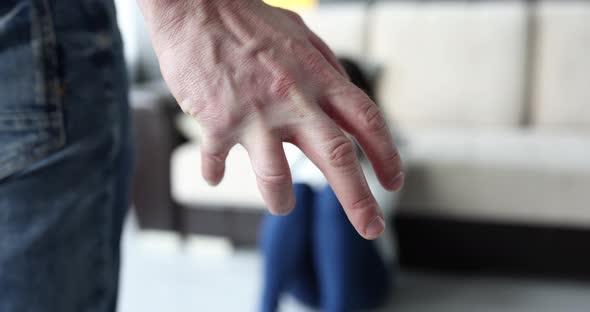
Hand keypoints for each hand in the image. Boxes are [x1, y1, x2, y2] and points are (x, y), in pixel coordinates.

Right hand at [138, 0, 402, 238]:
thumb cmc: (248, 20)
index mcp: (319, 78)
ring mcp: (256, 113)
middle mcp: (294, 99)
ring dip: (280, 199)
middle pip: (337, 157)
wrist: (195, 4)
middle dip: (358, 200)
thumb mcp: (301, 36)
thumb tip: (343, 92)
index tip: (393, 183)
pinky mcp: (218, 122)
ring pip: (276, 176)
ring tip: (283, 206)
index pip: (366, 122)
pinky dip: (215, 174)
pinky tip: (214, 177)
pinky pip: (218, 161)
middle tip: (370, 228)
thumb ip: (325, 67)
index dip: (386, 155)